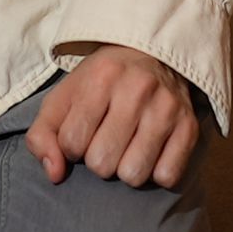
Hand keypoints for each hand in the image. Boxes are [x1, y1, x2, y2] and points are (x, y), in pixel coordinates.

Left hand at [26, 42, 198, 188]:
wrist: (150, 55)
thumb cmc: (99, 82)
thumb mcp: (64, 96)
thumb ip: (43, 134)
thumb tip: (54, 174)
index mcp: (99, 77)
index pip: (71, 142)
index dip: (71, 146)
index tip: (81, 131)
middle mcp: (136, 89)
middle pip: (102, 163)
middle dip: (97, 160)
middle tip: (104, 140)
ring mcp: (166, 108)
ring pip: (133, 175)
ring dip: (125, 169)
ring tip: (125, 147)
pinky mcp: (189, 126)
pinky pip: (167, 176)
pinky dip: (155, 172)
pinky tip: (150, 151)